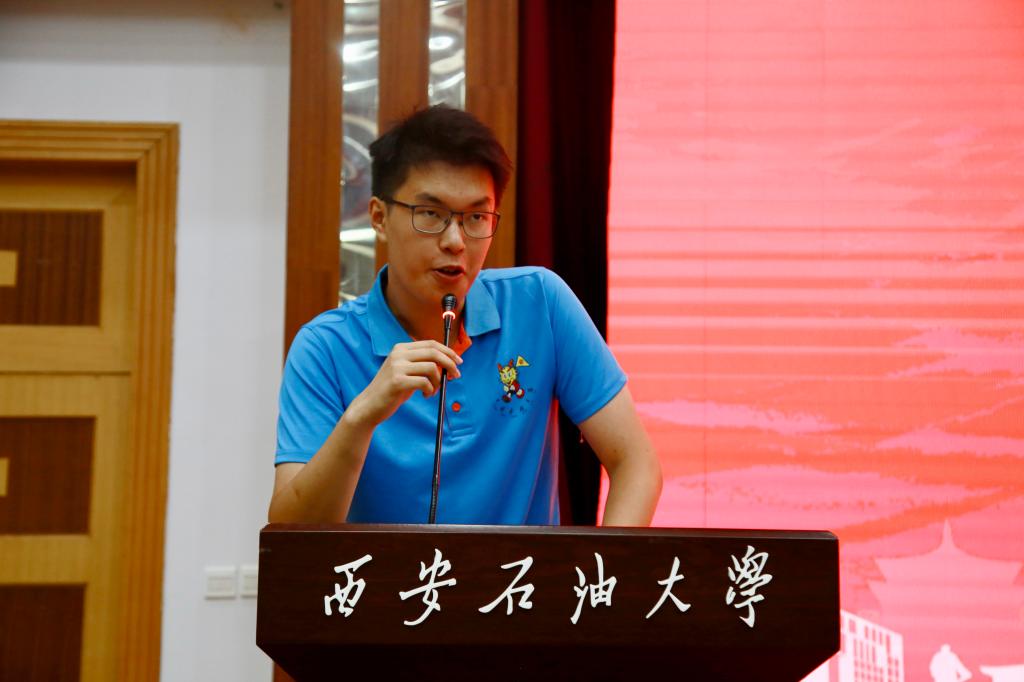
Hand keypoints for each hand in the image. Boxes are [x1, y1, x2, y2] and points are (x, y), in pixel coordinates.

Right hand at [348, 340, 462, 426]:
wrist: (369, 405)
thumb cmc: (392, 390)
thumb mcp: (406, 371)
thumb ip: (423, 364)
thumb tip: (449, 363)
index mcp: (401, 348)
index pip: (431, 344)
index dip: (448, 351)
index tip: (458, 361)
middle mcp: (398, 354)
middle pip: (433, 352)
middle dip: (449, 363)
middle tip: (456, 375)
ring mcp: (397, 367)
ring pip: (431, 368)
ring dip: (438, 381)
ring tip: (433, 391)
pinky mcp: (397, 381)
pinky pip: (424, 382)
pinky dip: (430, 390)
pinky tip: (425, 395)